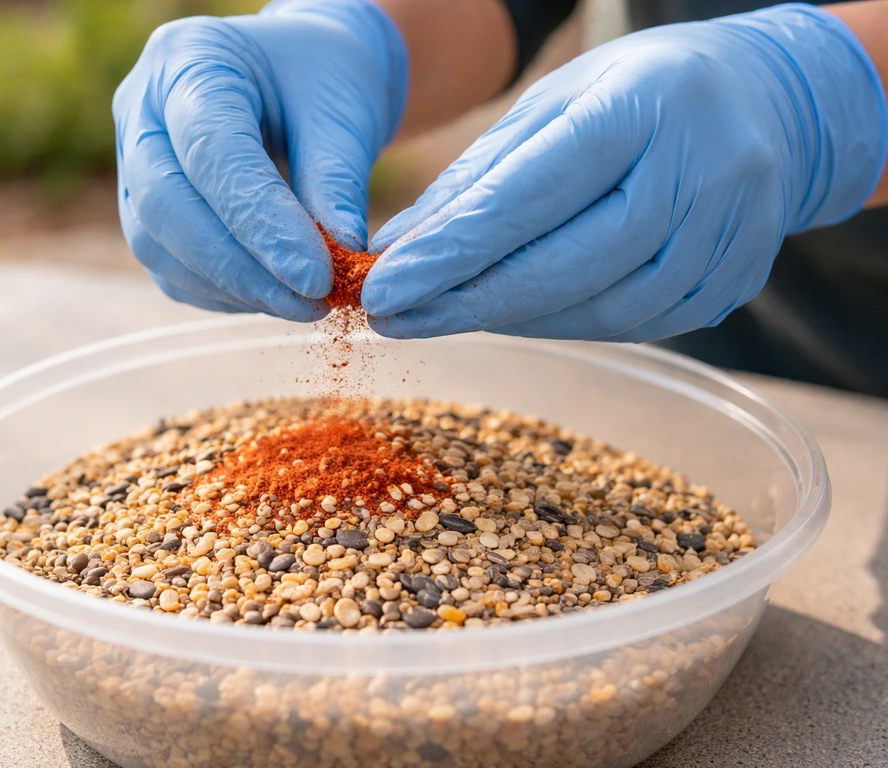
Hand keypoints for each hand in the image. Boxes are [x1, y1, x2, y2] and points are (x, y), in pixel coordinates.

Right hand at [114, 0, 406, 318]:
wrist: (302, 76)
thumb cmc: (324, 78)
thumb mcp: (342, 111)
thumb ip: (337, 179)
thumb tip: (343, 253)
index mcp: (189, 59)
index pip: (211, 153)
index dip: (261, 224)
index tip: (316, 277)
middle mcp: (141, 110)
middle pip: (164, 204)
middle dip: (239, 268)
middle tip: (310, 303)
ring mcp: (132, 163)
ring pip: (156, 244)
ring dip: (231, 288)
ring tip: (302, 304)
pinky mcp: (143, 211)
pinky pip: (168, 268)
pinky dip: (222, 294)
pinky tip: (274, 297)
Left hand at [364, 5, 886, 340]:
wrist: (768, 101)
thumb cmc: (636, 94)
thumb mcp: (553, 106)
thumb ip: (478, 177)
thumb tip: (397, 248)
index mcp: (645, 106)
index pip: (532, 195)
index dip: (452, 252)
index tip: (385, 290)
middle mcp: (701, 172)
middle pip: (569, 266)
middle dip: (469, 302)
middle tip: (396, 320)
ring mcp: (731, 233)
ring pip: (603, 309)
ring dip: (513, 321)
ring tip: (448, 314)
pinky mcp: (736, 280)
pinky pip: (636, 324)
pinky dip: (566, 325)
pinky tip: (519, 316)